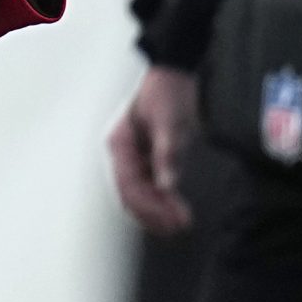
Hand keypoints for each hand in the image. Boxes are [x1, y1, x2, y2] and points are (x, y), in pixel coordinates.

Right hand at [107, 66, 198, 235]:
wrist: (175, 75)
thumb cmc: (167, 92)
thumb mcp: (169, 122)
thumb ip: (167, 154)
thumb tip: (167, 185)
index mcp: (120, 143)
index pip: (129, 185)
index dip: (149, 205)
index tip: (171, 218)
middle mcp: (123, 153)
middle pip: (131, 195)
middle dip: (153, 214)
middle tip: (178, 226)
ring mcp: (135, 157)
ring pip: (141, 195)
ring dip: (159, 211)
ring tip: (181, 223)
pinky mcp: (149, 159)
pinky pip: (151, 187)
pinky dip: (164, 201)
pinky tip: (178, 209)